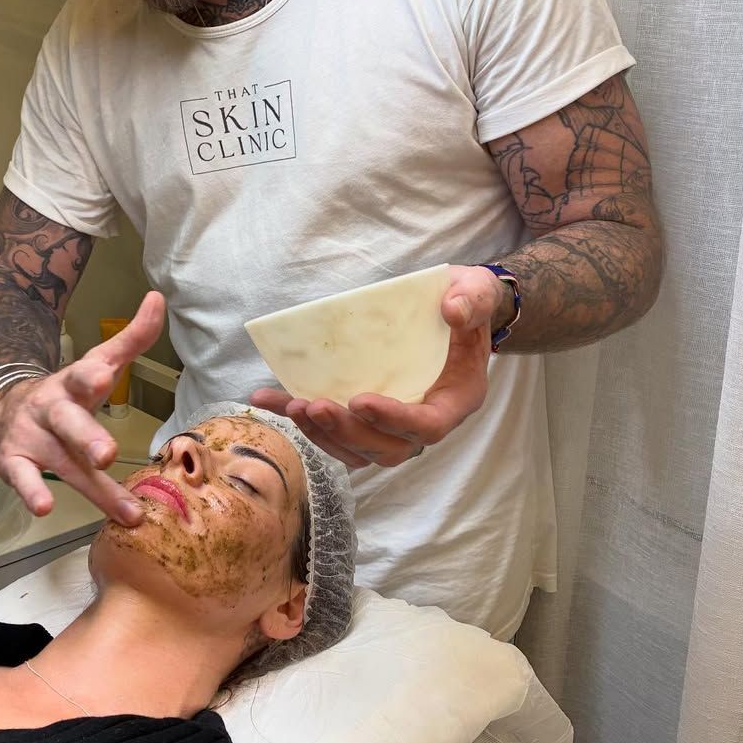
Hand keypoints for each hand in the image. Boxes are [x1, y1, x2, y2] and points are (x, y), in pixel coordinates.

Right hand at [0, 291, 165, 525]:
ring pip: (62, 462)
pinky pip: (23, 480)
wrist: (6, 407)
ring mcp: (31, 437)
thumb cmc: (68, 392)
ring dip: (91, 486)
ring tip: (120, 508)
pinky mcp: (13, 462)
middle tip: (108, 453)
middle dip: (89, 437)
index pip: (83, 375)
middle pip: (69, 423)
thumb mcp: (98, 363)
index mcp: (74, 384)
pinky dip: (31, 493)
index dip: (93, 375)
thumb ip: (132, 338)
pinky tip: (44, 508)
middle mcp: (51, 409)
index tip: (104, 376)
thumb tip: (159, 299)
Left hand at [250, 266, 504, 468]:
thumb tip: (452, 311)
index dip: (394, 420)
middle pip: (387, 448)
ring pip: (357, 449)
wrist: (454, 313)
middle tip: (314, 405)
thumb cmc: (465, 304)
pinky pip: (333, 429)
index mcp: (455, 400)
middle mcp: (424, 420)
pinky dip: (299, 417)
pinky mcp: (364, 416)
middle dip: (347, 432)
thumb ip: (471, 300)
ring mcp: (393, 424)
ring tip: (292, 405)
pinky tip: (266, 398)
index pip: (427, 427)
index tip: (360, 401)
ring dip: (322, 434)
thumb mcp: (476, 292)